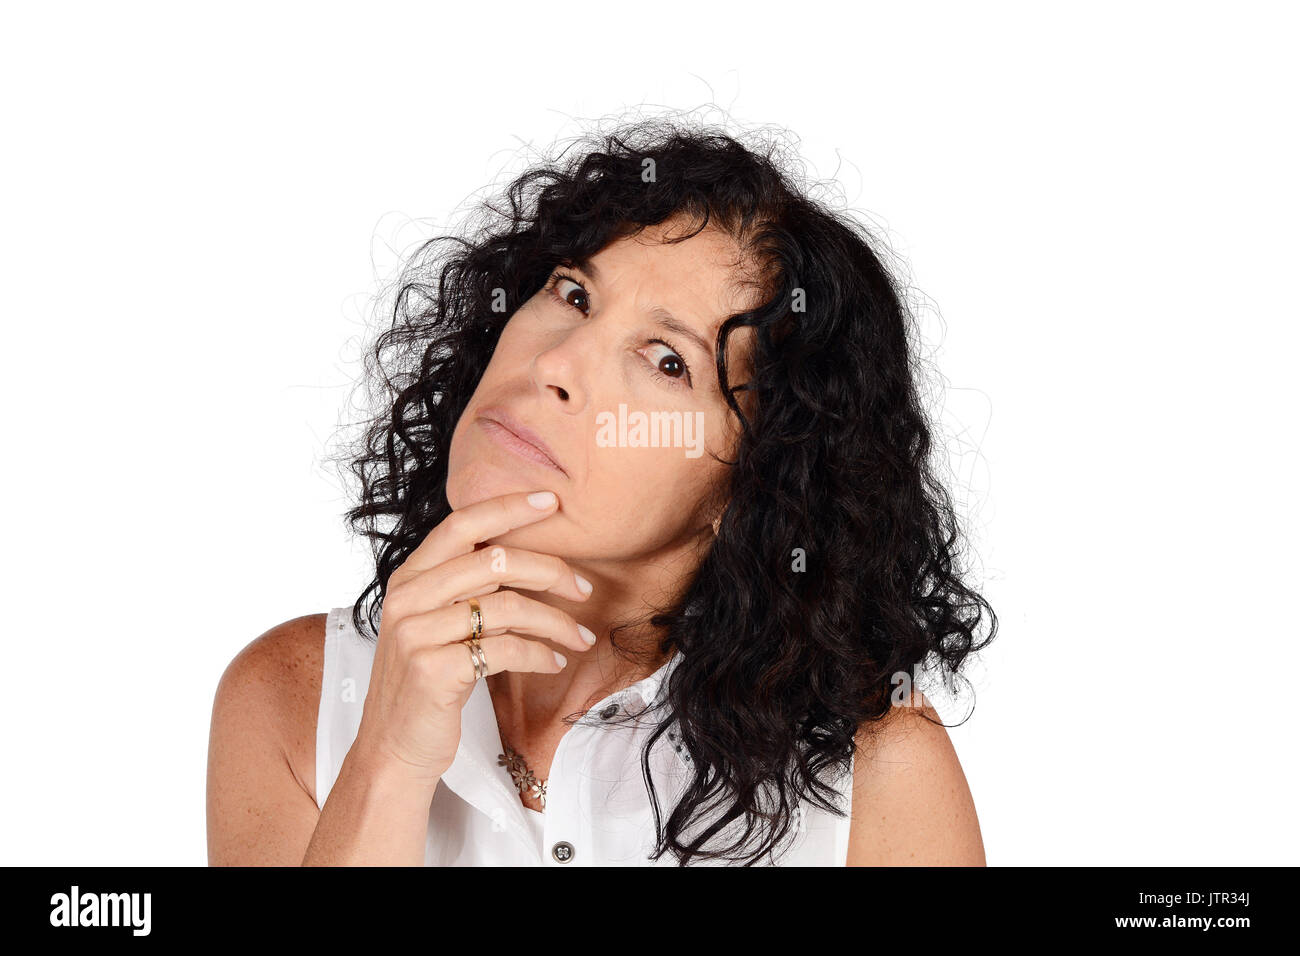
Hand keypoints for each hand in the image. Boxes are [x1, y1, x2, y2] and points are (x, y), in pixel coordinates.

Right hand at [352, 490, 594, 788]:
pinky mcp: (433, 671)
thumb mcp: (435, 624)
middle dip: (551, 571)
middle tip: (585, 588)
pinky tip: (554, 662)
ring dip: (557, 622)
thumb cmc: (426, 682)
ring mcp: (417, 634)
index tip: (552, 502)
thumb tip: (528, 558)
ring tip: (581, 637)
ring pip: (508, 607)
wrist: (393, 747)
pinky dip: (541, 654)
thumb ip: (464, 587)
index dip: (509, 507)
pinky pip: (506, 650)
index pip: (462, 523)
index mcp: (408, 577)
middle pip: (495, 561)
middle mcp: (408, 599)